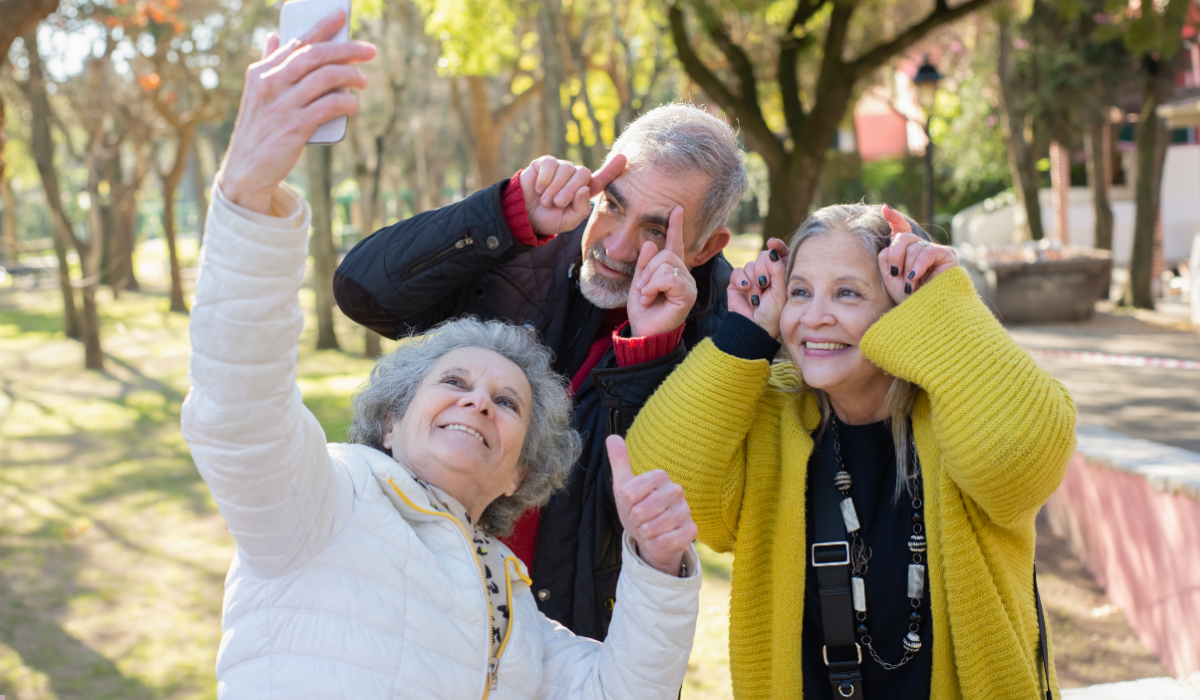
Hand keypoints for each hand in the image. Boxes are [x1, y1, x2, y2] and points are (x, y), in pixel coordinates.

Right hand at [217, 10, 375, 214]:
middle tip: (369, 51)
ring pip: (325, 78)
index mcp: (262, 72)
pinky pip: (329, 106)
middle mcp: (271, 84)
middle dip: (346, 49)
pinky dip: (346, 102)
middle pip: (315, 55)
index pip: (297, 42)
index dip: (322, 27)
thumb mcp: (257, 93)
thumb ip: (268, 64)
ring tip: (363, 80)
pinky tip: (353, 104)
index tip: (341, 15)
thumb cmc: (258, 129)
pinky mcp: (295, 127)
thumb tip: (273, 36)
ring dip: (351, 76)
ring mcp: (283, 105)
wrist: (246, 169)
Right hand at [519, 154, 625, 236]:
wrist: (524, 215)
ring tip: (546, 200)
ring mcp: (561, 168)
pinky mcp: (546, 163)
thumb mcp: (568, 221)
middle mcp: (575, 177)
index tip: (622, 158)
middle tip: (557, 204)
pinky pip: (551, 164)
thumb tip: (584, 188)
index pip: (602, 179)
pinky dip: (545, 179)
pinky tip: (539, 188)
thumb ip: (581, 209)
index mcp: (584, 191)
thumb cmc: (549, 219)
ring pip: (566, 169)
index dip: (612, 169)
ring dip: (555, 188)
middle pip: (583, 174)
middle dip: (570, 190)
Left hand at [608, 435, 696, 576]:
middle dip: (634, 520)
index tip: (631, 505)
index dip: (626, 504)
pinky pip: (666, 541)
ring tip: (649, 529)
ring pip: (652, 527)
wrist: (652, 538)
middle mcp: (676, 491)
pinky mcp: (691, 531)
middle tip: (640, 520)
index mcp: (660, 477)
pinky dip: (656, 543)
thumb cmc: (638, 510)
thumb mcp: (624, 487)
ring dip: (645, 533)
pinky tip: (659, 539)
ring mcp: (685, 511)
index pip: (630, 492)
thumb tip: (612, 437)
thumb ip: (619, 462)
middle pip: (641, 511)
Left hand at [626, 207, 696, 337]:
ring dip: (649, 280)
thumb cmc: (644, 310)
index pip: (675, 244)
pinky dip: (654, 286)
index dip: (675, 227)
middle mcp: (683, 275)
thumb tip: (649, 242)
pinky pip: (669, 278)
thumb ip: (644, 263)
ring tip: (647, 295)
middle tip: (642, 288)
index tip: (676, 209)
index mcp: (671, 270)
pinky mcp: (688, 294)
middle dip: (648, 269)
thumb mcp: (639, 282)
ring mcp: (688, 284)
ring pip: (666, 264)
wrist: (644, 331)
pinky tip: (651, 297)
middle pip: (666, 254)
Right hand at [727, 238, 789, 338]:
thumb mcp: (780, 291)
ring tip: (756, 296)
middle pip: (763, 256)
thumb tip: (772, 250)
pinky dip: (742, 280)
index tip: (773, 243)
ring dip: (753, 280)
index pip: (780, 254)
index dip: (777, 247)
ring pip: (750, 264)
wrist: (754, 328)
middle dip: (763, 269)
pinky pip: (738, 271)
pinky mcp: (737, 283)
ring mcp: (751, 279)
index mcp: (780, 275)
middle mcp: (766, 275)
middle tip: (765, 284)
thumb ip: (778, 269)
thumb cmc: (772, 314)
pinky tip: (746, 290)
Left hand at [878, 205, 958, 304]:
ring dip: (907, 268)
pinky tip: (916, 277)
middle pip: (903, 236)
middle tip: (896, 274)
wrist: (923, 313)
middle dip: (895, 255)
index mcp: (907, 252)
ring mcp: (935, 250)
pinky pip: (927, 252)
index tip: (885, 209)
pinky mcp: (947, 255)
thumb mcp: (889, 275)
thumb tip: (893, 235)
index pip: (902, 229)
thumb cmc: (906, 298)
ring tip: (910, 285)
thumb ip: (887, 255)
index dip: (895, 218)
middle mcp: (921, 248)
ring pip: (913, 246)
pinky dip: (918, 266)